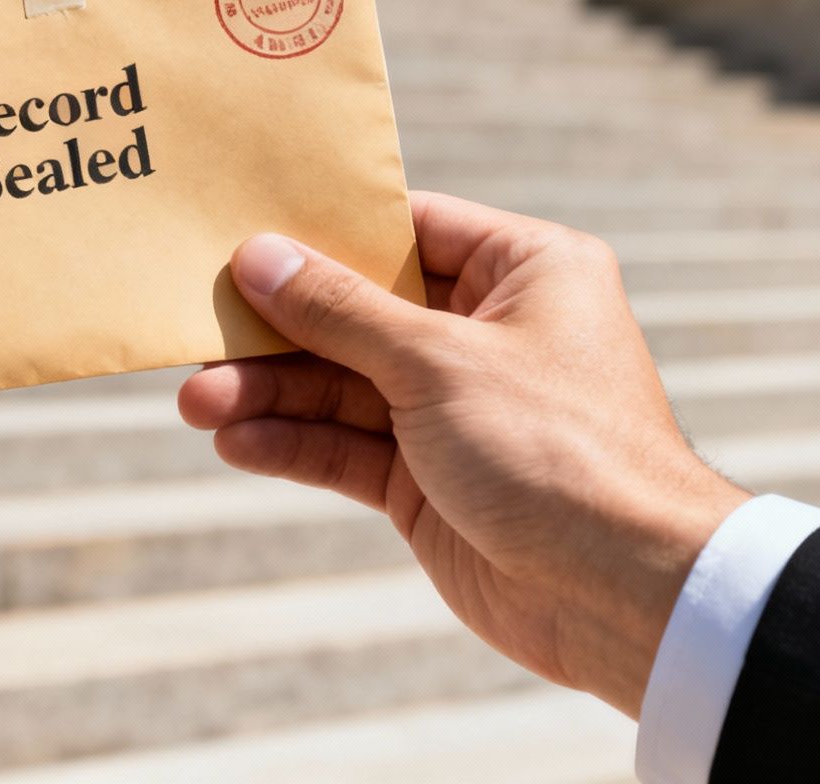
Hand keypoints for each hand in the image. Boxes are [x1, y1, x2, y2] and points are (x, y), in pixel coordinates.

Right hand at [180, 191, 748, 716]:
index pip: (407, 226)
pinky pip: (349, 447)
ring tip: (196, 403)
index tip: (242, 228)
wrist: (624, 594)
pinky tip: (237, 441)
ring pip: (344, 385)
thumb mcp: (438, 361)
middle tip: (196, 331)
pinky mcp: (432, 479)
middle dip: (279, 328)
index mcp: (525, 270)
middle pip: (360, 310)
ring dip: (271, 392)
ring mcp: (458, 409)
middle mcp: (491, 331)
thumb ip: (341, 311)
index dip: (324, 230)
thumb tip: (260, 256)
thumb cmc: (557, 447)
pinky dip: (296, 443)